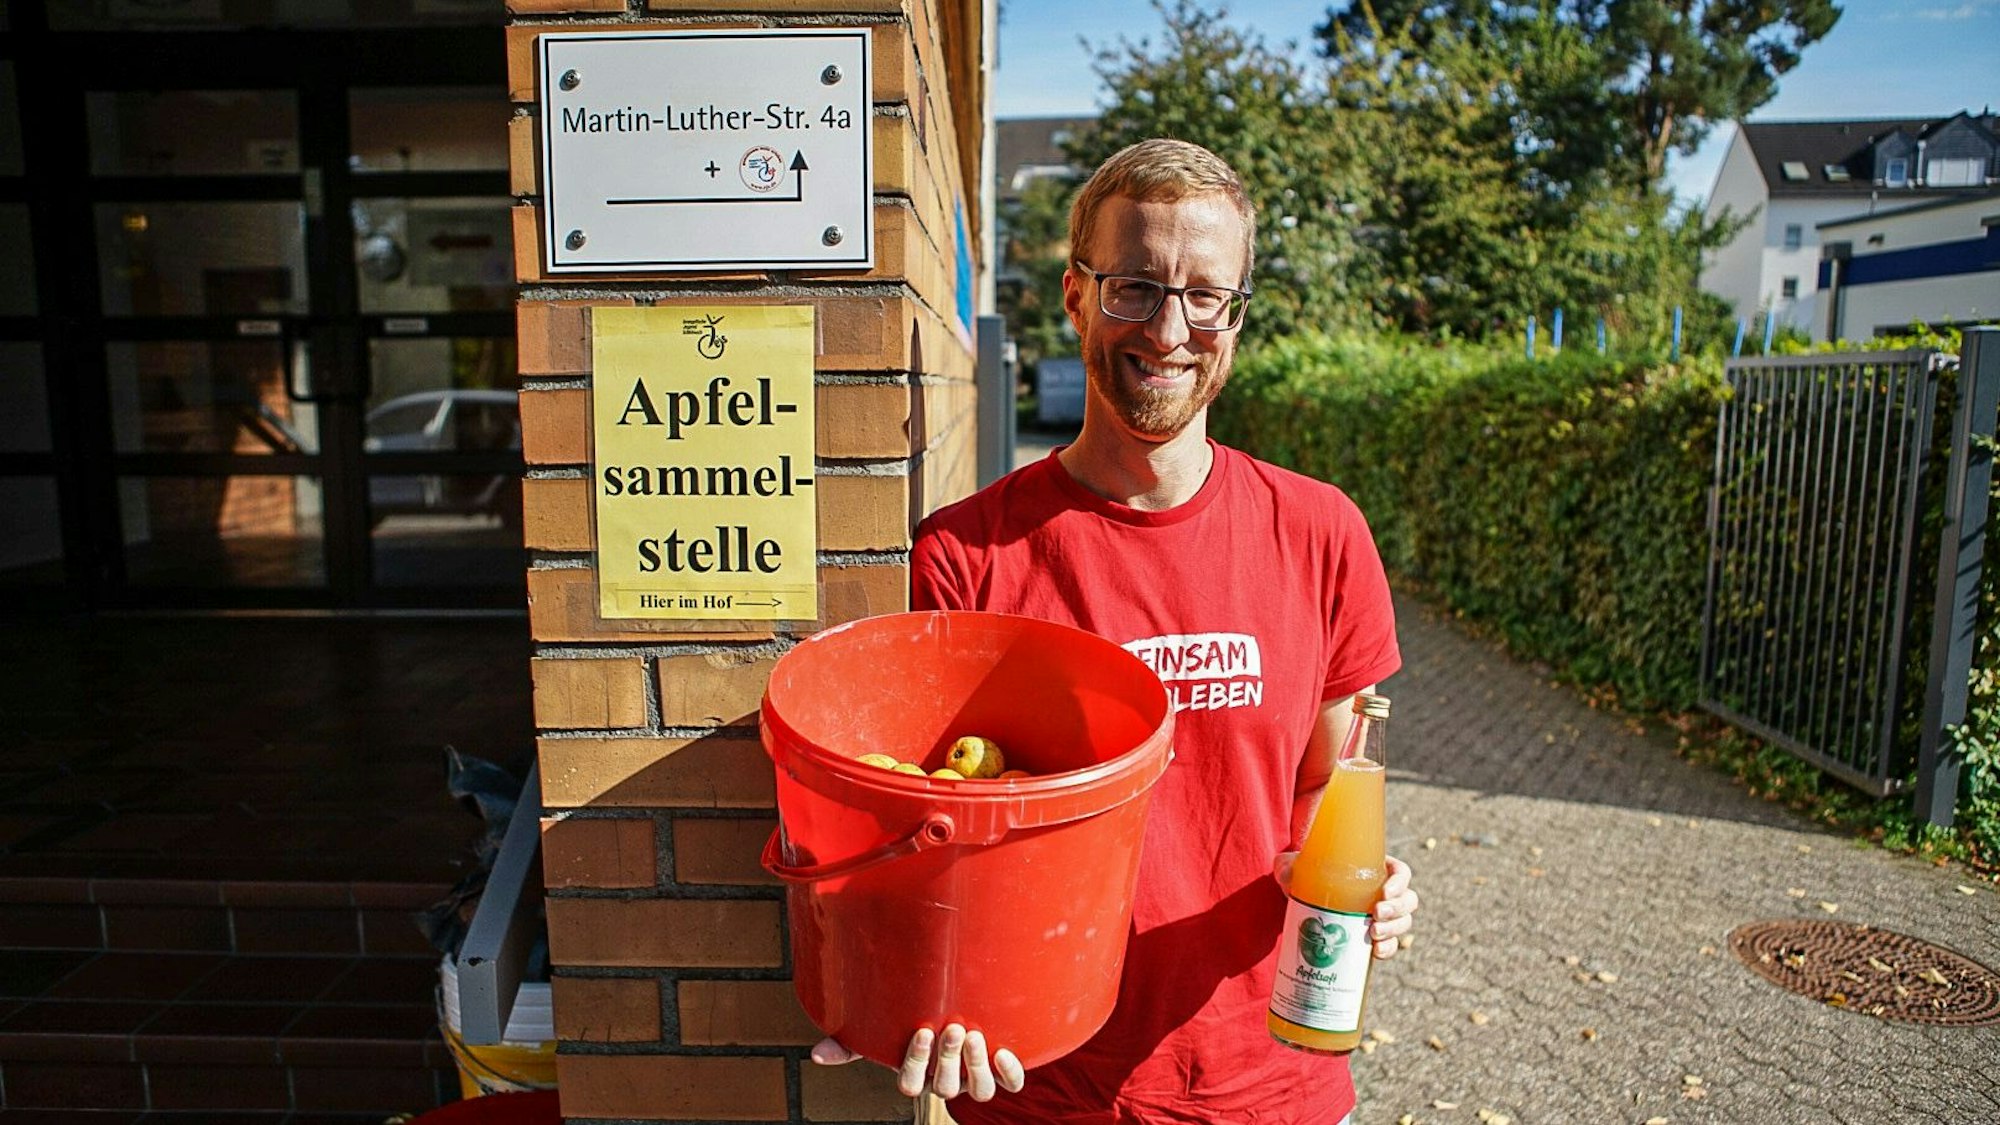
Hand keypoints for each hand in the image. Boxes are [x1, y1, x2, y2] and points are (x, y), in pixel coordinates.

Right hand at [810, 1024, 1024, 1100]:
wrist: (965, 1004)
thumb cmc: (917, 1021)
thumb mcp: (884, 1032)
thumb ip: (853, 1044)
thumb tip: (816, 1055)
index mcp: (918, 1074)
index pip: (911, 1084)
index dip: (917, 1063)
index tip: (922, 1030)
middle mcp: (947, 1079)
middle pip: (945, 1088)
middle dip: (949, 1059)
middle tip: (954, 1028)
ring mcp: (975, 1077)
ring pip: (977, 1091)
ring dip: (976, 1065)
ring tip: (974, 1033)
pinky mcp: (1004, 1069)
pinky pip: (1010, 1083)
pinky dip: (1008, 1072)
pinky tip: (1003, 1051)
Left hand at [1273, 852, 1419, 959]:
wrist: (1301, 899)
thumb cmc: (1303, 874)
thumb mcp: (1294, 866)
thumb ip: (1287, 866)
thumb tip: (1286, 875)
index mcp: (1374, 868)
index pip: (1401, 872)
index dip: (1400, 882)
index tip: (1384, 892)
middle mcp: (1383, 892)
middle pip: (1408, 900)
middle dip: (1397, 910)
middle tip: (1375, 915)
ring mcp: (1381, 916)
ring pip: (1404, 922)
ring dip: (1394, 930)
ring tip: (1373, 934)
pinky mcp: (1373, 937)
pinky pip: (1391, 944)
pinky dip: (1388, 949)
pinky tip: (1376, 952)